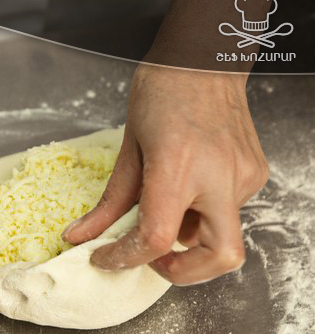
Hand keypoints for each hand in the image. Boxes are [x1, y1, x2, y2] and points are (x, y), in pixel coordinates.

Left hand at [62, 65, 267, 284]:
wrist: (204, 59)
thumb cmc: (162, 93)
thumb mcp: (127, 147)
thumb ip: (109, 202)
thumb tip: (79, 237)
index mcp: (178, 165)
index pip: (155, 237)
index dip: (124, 258)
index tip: (104, 258)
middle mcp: (220, 175)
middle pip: (220, 258)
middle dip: (183, 273)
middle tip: (152, 260)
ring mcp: (244, 176)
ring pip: (222, 236)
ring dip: (190, 237)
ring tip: (166, 206)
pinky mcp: (255, 173)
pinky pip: (229, 213)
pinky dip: (203, 214)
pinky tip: (188, 187)